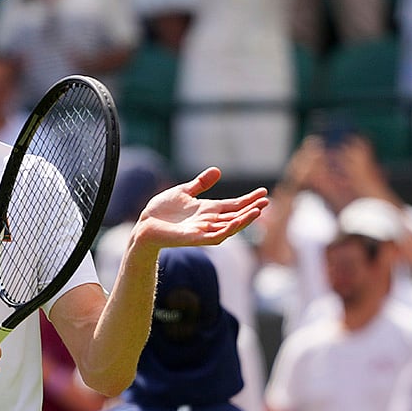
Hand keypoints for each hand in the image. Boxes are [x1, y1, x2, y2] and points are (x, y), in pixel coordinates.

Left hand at [135, 167, 267, 249]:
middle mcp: (208, 221)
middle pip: (235, 216)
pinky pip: (214, 236)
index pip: (233, 205)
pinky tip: (235, 222)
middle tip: (266, 202)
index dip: (248, 199)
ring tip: (257, 211)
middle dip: (251, 210)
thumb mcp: (183, 192)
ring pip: (229, 227)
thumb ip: (200, 184)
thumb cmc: (161, 210)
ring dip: (243, 220)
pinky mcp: (194, 239)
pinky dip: (226, 230)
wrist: (145, 225)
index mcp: (207, 210)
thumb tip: (217, 171)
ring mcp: (203, 231)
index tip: (263, 192)